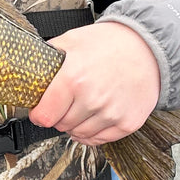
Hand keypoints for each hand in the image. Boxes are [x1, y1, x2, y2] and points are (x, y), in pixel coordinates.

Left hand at [28, 22, 159, 144]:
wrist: (148, 47)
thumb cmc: (111, 42)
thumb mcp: (73, 40)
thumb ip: (50, 56)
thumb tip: (31, 69)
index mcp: (73, 79)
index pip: (44, 116)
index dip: (38, 114)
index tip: (40, 111)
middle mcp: (92, 99)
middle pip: (61, 126)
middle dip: (58, 116)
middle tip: (65, 102)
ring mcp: (111, 114)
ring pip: (79, 134)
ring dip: (75, 125)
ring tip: (82, 107)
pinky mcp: (127, 123)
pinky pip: (100, 140)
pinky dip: (93, 133)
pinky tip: (93, 117)